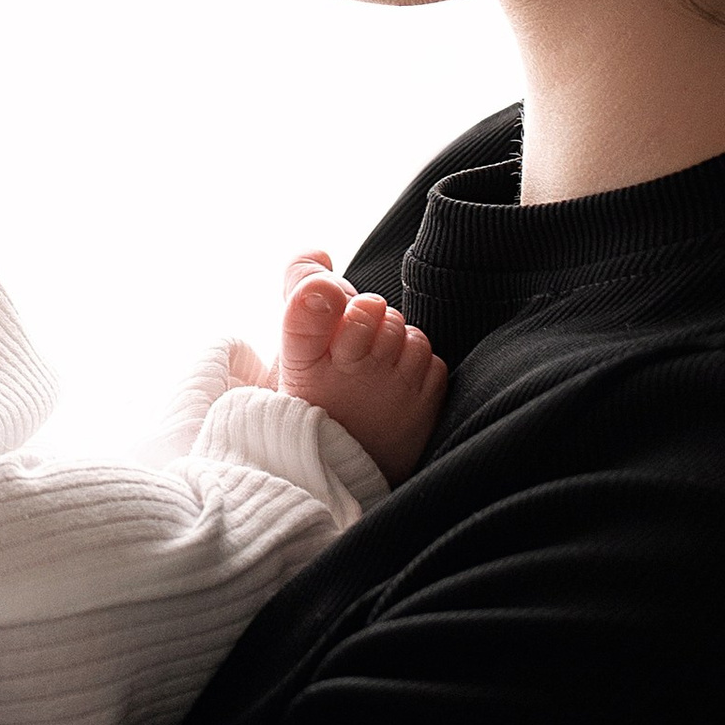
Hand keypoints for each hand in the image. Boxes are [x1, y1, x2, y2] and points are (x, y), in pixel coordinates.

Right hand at [279, 249, 447, 483]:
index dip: (321, 294)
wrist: (346, 471)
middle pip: (370, 307)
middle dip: (365, 318)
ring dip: (393, 343)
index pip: (312, 308)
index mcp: (302, 359)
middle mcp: (346, 373)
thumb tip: (319, 253)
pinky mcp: (424, 404)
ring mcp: (389, 390)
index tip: (325, 291)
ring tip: (373, 372)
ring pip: (404, 330)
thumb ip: (303, 298)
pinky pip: (429, 357)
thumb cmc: (319, 401)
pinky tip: (394, 386)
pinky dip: (416, 366)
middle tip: (350, 351)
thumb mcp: (294, 355)